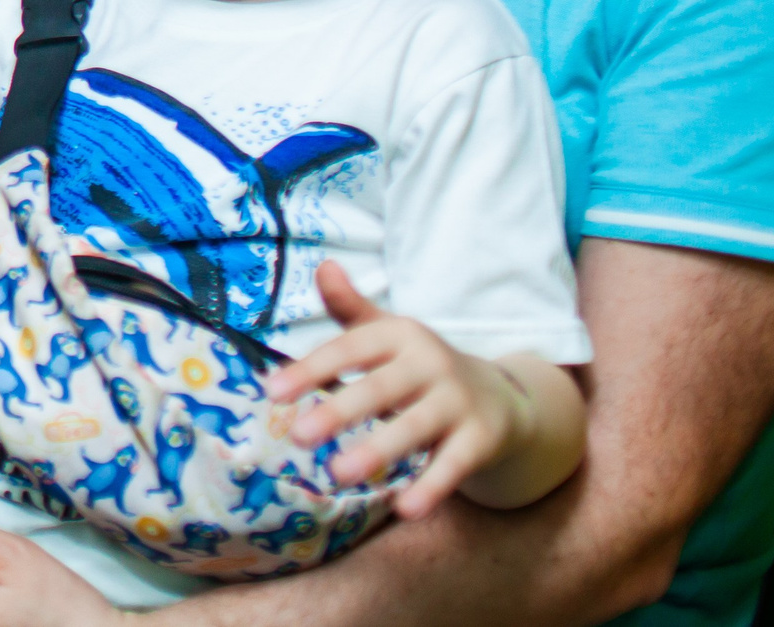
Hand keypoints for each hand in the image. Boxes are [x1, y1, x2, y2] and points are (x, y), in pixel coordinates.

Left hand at [268, 259, 527, 517]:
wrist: (501, 396)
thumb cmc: (419, 365)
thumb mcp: (387, 332)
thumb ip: (350, 307)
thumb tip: (323, 265)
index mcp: (398, 334)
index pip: (349, 349)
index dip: (311, 369)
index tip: (271, 391)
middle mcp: (429, 363)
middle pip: (380, 389)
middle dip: (339, 411)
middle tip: (298, 436)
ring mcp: (458, 402)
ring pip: (414, 428)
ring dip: (377, 450)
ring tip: (338, 474)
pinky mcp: (481, 439)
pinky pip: (454, 465)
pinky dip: (431, 486)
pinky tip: (403, 509)